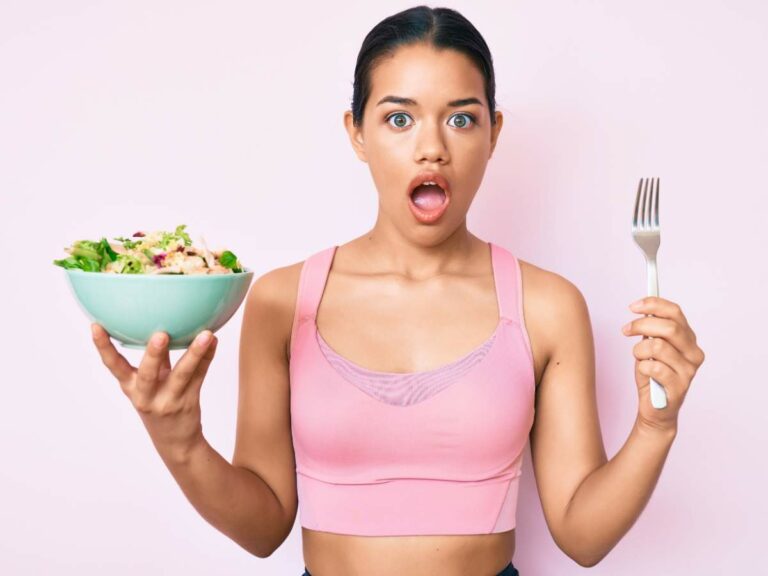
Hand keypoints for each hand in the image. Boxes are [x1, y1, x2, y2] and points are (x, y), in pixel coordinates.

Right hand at [90, 324, 217, 461]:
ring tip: (206, 335)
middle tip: (160, 335)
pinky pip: (200, 376)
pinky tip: (214, 341)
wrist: (176, 442)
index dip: (103, 347)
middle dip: (153, 354)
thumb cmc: (159, 402)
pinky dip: (207, 357)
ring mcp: (169, 400)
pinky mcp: (188, 402)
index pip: (113, 366)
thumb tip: (161, 323)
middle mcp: (146, 396)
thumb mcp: (149, 384)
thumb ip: (155, 358)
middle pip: (148, 374)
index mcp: (131, 387)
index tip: (96, 325)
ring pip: (182, 374)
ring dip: (194, 353)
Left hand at [622, 297, 704, 433]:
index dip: (653, 304)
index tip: (632, 306)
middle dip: (641, 325)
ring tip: (639, 359)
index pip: (676, 313)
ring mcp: (689, 371)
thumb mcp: (651, 346)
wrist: (656, 409)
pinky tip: (645, 374)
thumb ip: (652, 329)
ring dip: (639, 350)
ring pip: (658, 346)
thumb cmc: (652, 374)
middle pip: (669, 327)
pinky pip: (653, 367)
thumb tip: (642, 308)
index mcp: (689, 339)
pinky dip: (642, 368)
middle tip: (625, 330)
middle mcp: (694, 353)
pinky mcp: (679, 387)